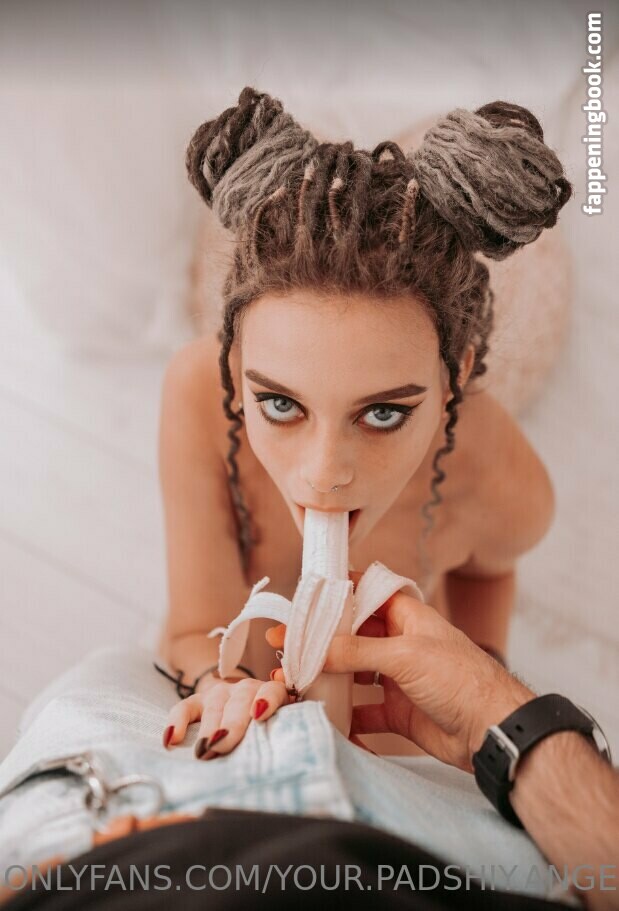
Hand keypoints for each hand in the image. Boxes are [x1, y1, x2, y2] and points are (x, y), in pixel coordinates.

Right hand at [161, 673, 292, 759]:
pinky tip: (171, 740)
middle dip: (231, 724)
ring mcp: (220, 694)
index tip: (259, 714)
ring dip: (207, 728)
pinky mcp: (198, 702)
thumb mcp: (278, 732)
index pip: (272, 691)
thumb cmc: (267, 733)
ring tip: (203, 751)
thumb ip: (280, 737)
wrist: (246, 717)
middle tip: (222, 746)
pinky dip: (176, 722)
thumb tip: (280, 762)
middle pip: (240, 701)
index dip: (266, 700)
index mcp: (272, 694)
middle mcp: (246, 690)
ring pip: (214, 705)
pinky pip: (185, 707)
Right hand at [267, 571, 533, 772]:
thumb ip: (357, 651)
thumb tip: (314, 648)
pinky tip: (320, 715)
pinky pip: (362, 711)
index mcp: (407, 617)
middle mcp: (400, 643)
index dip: (334, 597)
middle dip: (318, 640)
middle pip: (351, 636)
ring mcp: (398, 678)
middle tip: (283, 643)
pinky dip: (342, 715)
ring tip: (291, 680)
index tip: (302, 600)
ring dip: (324, 676)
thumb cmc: (462, 680)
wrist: (494, 731)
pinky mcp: (398, 711)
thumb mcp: (405, 656)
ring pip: (352, 673)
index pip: (363, 597)